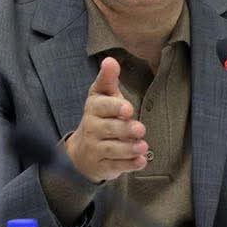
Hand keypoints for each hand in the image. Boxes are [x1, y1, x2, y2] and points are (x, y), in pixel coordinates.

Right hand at [64, 57, 148, 181]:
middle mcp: (92, 128)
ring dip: (128, 148)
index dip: (115, 107)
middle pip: (109, 129)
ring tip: (143, 146)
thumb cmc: (100, 116)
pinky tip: (141, 162)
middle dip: (125, 129)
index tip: (128, 109)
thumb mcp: (102, 95)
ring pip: (112, 149)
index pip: (102, 107)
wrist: (83, 150)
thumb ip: (108, 79)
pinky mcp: (102, 166)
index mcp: (93, 108)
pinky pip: (115, 166)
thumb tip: (110, 60)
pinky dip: (128, 165)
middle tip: (140, 129)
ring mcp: (95, 149)